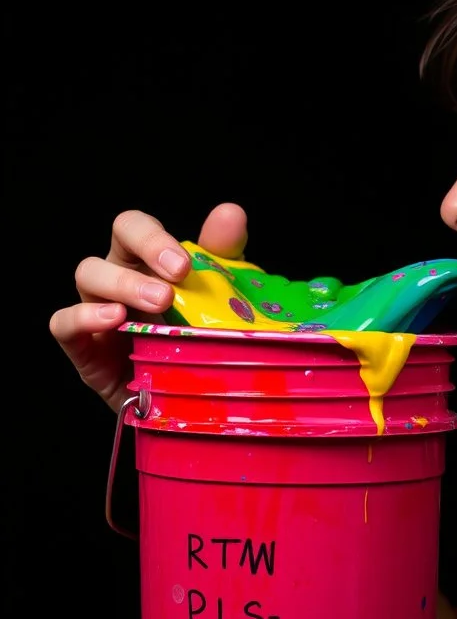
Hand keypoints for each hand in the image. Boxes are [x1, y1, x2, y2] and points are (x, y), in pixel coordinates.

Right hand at [49, 202, 248, 412]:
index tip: (185, 265)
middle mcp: (120, 278)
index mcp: (147, 262)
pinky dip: (83, 317)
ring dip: (122, 283)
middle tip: (178, 279)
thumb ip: (222, 258)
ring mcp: (98, 310)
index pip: (137, 227)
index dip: (155, 236)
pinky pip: (64, 323)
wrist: (187, 404)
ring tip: (157, 303)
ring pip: (88, 274)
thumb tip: (231, 213)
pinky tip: (114, 320)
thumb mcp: (218, 302)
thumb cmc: (197, 346)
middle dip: (147, 249)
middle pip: (116, 239)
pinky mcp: (84, 349)